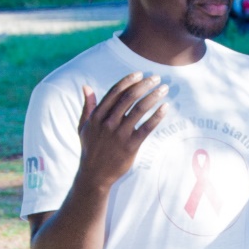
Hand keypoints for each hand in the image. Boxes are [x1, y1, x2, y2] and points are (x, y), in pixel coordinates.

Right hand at [77, 72, 167, 189]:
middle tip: (157, 78)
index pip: (115, 92)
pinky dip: (157, 116)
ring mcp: (120, 134)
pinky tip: (165, 107)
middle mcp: (108, 122)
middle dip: (145, 85)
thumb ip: (87, 106)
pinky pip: (147, 128)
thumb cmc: (90, 149)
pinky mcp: (130, 146)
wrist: (94, 175)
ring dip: (154, 96)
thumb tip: (86, 86)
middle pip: (129, 97)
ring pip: (139, 109)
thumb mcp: (83, 127)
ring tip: (164, 89)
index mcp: (97, 116)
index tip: (140, 74)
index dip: (128, 81)